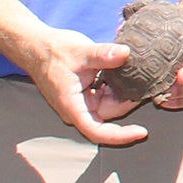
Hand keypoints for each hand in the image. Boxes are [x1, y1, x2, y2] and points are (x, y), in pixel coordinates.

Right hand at [15, 24, 148, 146]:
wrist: (38, 47)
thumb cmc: (52, 51)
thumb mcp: (80, 51)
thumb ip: (103, 54)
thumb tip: (125, 53)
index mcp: (72, 106)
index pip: (97, 131)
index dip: (120, 136)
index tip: (141, 132)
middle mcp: (77, 109)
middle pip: (109, 116)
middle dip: (127, 102)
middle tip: (144, 82)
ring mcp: (83, 103)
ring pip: (110, 105)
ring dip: (123, 92)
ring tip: (133, 73)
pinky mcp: (87, 95)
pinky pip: (107, 96)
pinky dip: (116, 86)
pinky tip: (121, 71)